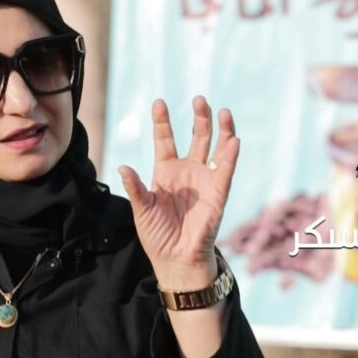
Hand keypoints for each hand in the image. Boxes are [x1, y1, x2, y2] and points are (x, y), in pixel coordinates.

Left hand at [118, 95, 239, 289]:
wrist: (176, 259)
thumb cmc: (157, 235)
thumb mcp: (142, 210)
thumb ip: (135, 188)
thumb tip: (123, 167)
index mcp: (166, 172)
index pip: (165, 139)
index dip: (162, 121)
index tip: (159, 101)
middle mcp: (188, 171)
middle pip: (196, 137)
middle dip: (199, 118)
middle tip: (199, 98)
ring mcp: (205, 180)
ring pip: (216, 148)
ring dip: (221, 130)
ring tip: (222, 110)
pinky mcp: (218, 194)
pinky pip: (226, 171)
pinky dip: (231, 156)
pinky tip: (234, 140)